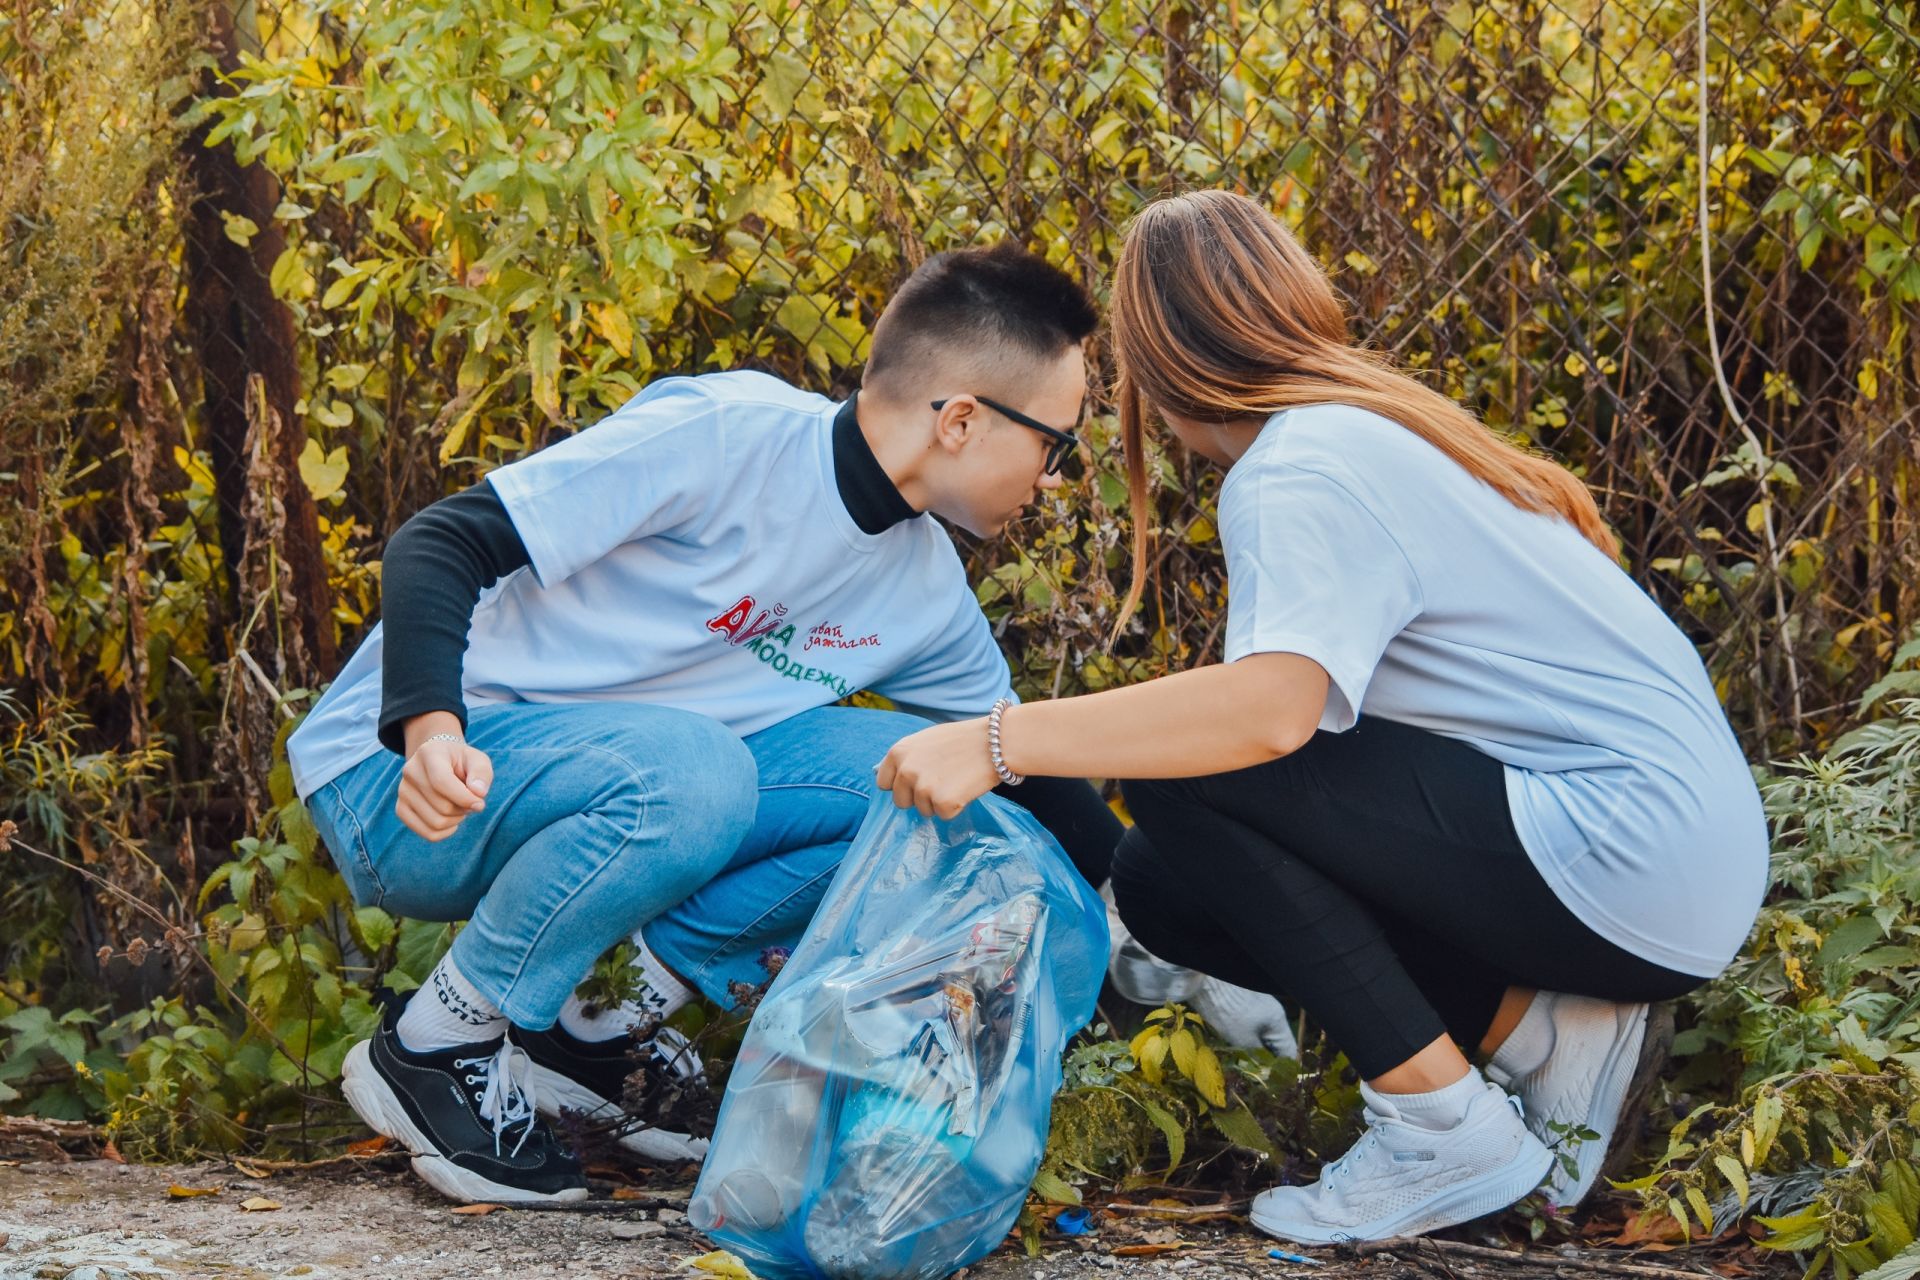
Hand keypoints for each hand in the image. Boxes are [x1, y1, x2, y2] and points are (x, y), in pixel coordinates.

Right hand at [397, 713, 491, 841]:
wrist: (440, 762)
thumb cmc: (462, 762)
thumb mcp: (477, 760)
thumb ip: (481, 774)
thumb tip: (478, 793)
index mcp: (429, 753)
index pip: (441, 782)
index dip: (464, 798)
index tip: (480, 803)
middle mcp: (410, 771)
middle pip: (442, 806)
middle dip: (464, 808)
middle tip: (470, 800)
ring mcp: (403, 791)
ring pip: (435, 823)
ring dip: (456, 820)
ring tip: (459, 806)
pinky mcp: (401, 808)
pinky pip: (427, 833)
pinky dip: (445, 832)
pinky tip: (451, 820)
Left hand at [874, 718, 1000, 818]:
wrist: (995, 742)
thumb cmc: (963, 739)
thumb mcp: (926, 740)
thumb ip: (907, 759)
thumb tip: (893, 780)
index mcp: (898, 753)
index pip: (883, 783)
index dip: (901, 785)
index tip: (916, 783)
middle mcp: (906, 771)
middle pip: (901, 802)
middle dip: (918, 797)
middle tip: (942, 782)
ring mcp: (923, 788)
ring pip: (923, 810)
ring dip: (939, 802)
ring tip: (957, 781)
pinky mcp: (942, 803)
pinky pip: (944, 815)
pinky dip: (955, 808)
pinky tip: (965, 789)